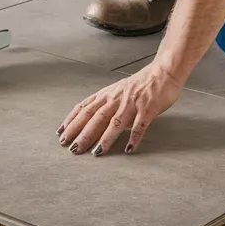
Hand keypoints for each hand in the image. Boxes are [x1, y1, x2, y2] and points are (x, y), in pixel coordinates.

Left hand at [57, 63, 183, 155]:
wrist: (163, 73)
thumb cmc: (140, 84)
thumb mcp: (117, 91)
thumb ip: (105, 104)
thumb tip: (92, 122)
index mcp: (107, 94)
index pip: (84, 108)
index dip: (72, 121)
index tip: (61, 133)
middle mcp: (116, 99)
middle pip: (95, 117)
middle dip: (82, 133)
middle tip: (72, 148)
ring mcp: (132, 104)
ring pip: (115, 122)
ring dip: (105, 138)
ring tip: (96, 152)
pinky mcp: (148, 109)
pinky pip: (140, 125)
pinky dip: (134, 137)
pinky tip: (129, 148)